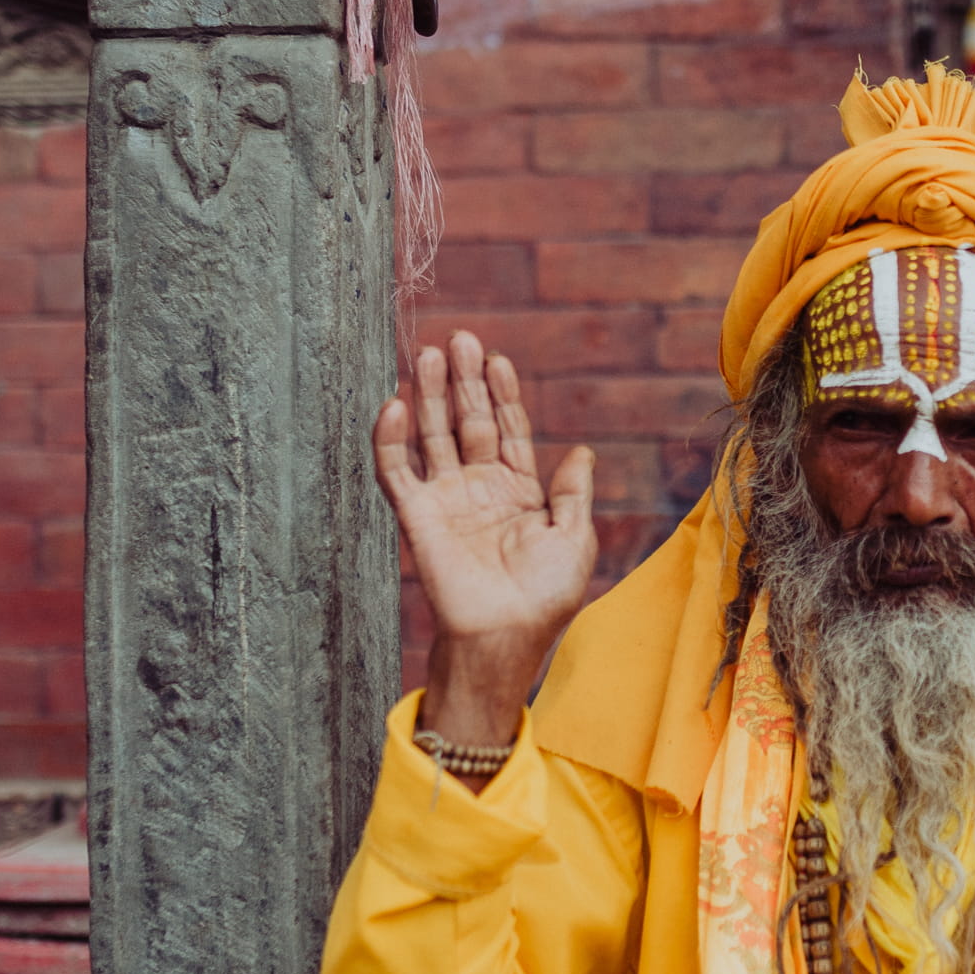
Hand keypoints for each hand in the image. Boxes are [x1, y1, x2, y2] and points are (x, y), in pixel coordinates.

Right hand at [373, 331, 596, 745]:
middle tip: (459, 338)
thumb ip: (574, 492)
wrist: (505, 634)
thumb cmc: (546, 596)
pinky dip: (392, 438)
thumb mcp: (575, 538)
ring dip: (431, 395)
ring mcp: (447, 499)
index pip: (507, 430)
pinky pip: (398, 470)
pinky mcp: (417, 515)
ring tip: (428, 354)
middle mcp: (480, 488)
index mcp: (520, 491)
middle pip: (468, 422)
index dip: (502, 394)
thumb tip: (582, 451)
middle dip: (465, 381)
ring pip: (434, 435)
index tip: (498, 359)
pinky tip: (396, 403)